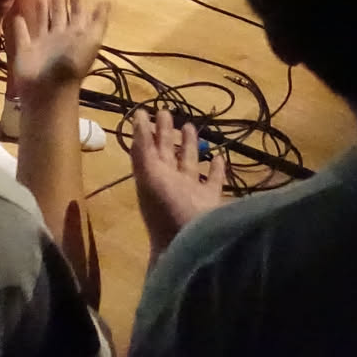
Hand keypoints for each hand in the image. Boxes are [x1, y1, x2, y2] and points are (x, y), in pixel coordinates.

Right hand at [7, 0, 110, 100]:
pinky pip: (21, 34)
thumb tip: (107, 2)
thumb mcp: (91, 40)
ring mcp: (41, 44)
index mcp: (76, 35)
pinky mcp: (24, 50)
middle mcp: (59, 38)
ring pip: (42, 22)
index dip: (77, 3)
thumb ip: (98, 22)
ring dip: (41, 10)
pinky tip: (17, 14)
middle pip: (59, 16)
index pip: (77, 15)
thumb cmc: (72, 63)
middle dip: (59, 3)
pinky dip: (19, 25)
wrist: (49, 90)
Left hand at [130, 106, 224, 257]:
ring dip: (189, 146)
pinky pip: (213, 181)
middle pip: (167, 153)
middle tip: (167, 111)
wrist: (191, 247)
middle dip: (166, 133)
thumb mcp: (150, 175)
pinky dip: (216, 169)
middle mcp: (170, 183)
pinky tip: (219, 156)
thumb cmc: (168, 209)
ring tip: (190, 126)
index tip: (148, 110)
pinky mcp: (210, 201)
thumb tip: (137, 119)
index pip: (148, 148)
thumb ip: (143, 148)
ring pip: (189, 163)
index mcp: (152, 177)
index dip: (147, 130)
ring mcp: (191, 193)